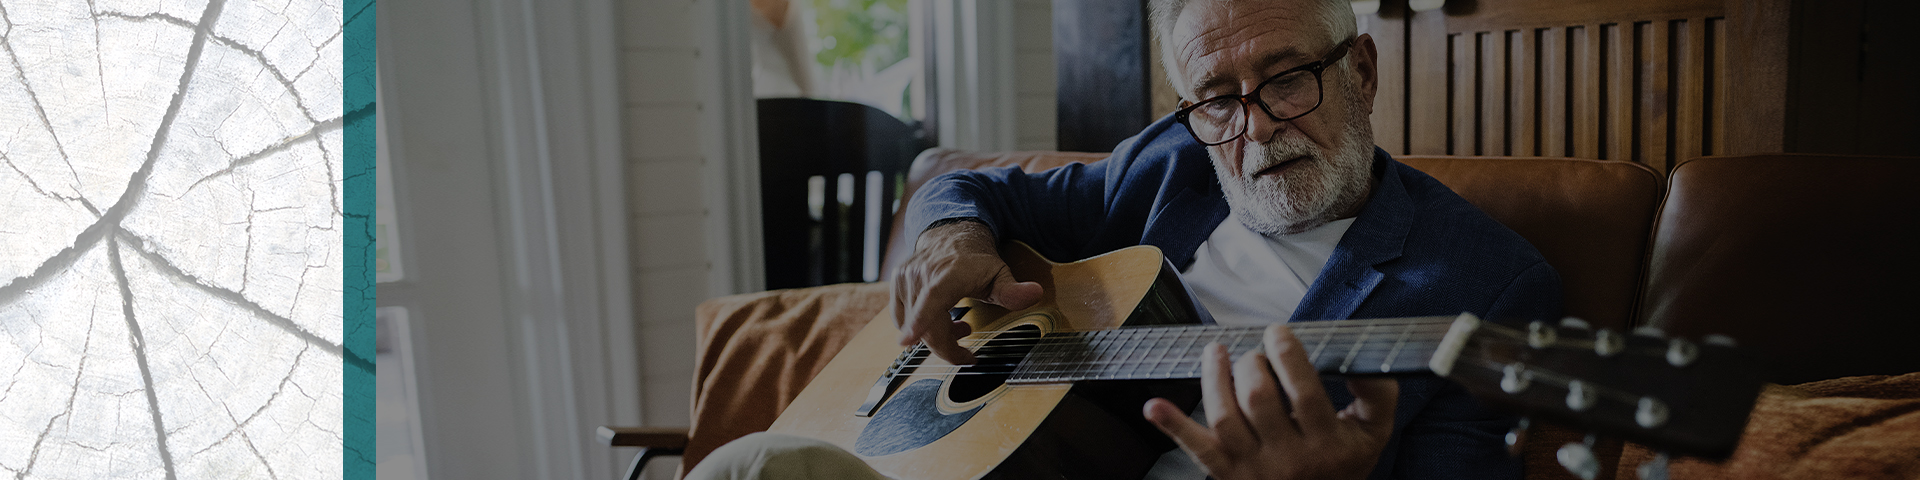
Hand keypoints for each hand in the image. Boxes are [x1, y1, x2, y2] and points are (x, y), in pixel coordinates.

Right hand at [889, 220, 1043, 363]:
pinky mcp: (896, 285)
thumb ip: (1013, 290)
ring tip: (958, 326)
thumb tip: (1035, 293)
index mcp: (948, 273)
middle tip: (967, 353)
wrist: (951, 234)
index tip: (908, 340)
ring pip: (913, 326)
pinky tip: (938, 320)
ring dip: (935, 336)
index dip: (920, 322)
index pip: (931, 299)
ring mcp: (905, 279)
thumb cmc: (975, 258)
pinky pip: (902, 319)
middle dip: (946, 347)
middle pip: (925, 325)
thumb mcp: (1000, 273)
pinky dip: (919, 327)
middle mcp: (922, 274)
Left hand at [1143, 324, 1398, 479]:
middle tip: (1254, 354)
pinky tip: (1154, 406)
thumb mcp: (1374, 433)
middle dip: (1252, 364)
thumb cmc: (1342, 465)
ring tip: (1216, 353)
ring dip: (1214, 379)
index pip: (1303, 391)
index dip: (1286, 354)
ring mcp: (1254, 469)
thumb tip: (1364, 359)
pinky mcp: (1228, 476)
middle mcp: (1290, 459)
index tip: (1278, 333)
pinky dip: (1173, 427)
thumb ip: (1377, 393)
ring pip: (1225, 419)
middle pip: (1259, 400)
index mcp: (1327, 444)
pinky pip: (1197, 451)